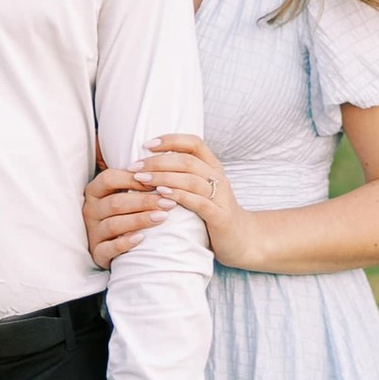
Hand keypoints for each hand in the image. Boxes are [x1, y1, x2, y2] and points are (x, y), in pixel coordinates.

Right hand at [81, 163, 162, 269]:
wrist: (114, 247)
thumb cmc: (123, 213)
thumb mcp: (122, 194)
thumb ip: (134, 183)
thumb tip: (158, 172)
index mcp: (94, 191)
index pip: (108, 178)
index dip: (131, 179)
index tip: (155, 182)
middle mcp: (90, 211)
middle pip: (115, 203)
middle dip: (144, 202)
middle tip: (168, 203)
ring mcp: (92, 232)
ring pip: (113, 225)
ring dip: (139, 220)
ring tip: (162, 217)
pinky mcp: (97, 252)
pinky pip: (108, 248)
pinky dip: (124, 243)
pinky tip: (141, 238)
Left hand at [138, 132, 249, 264]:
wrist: (243, 239)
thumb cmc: (215, 213)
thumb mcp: (202, 190)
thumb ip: (184, 176)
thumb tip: (150, 165)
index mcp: (213, 167)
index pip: (194, 142)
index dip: (170, 140)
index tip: (147, 144)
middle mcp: (218, 178)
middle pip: (187, 160)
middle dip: (158, 162)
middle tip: (135, 167)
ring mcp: (221, 196)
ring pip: (190, 179)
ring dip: (163, 177)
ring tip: (141, 179)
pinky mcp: (220, 216)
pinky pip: (198, 201)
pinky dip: (179, 195)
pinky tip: (162, 194)